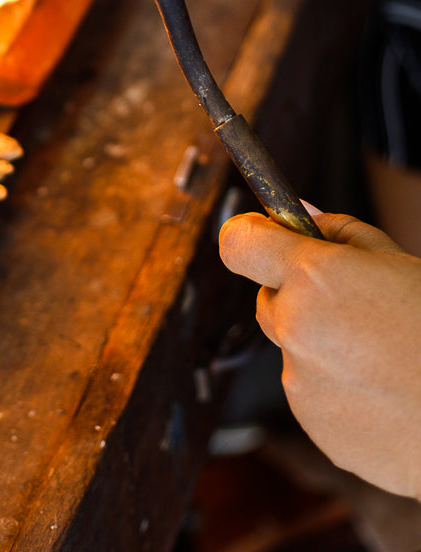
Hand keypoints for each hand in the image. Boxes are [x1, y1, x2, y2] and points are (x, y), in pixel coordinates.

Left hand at [219, 210, 420, 499]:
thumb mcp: (400, 261)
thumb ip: (340, 234)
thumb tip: (300, 215)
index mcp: (314, 278)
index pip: (239, 243)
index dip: (248, 235)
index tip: (261, 235)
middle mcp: (295, 328)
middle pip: (268, 300)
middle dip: (296, 298)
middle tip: (352, 306)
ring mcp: (301, 382)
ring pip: (294, 350)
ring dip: (322, 348)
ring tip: (381, 357)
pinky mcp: (314, 425)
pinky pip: (312, 394)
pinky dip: (337, 389)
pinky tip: (381, 390)